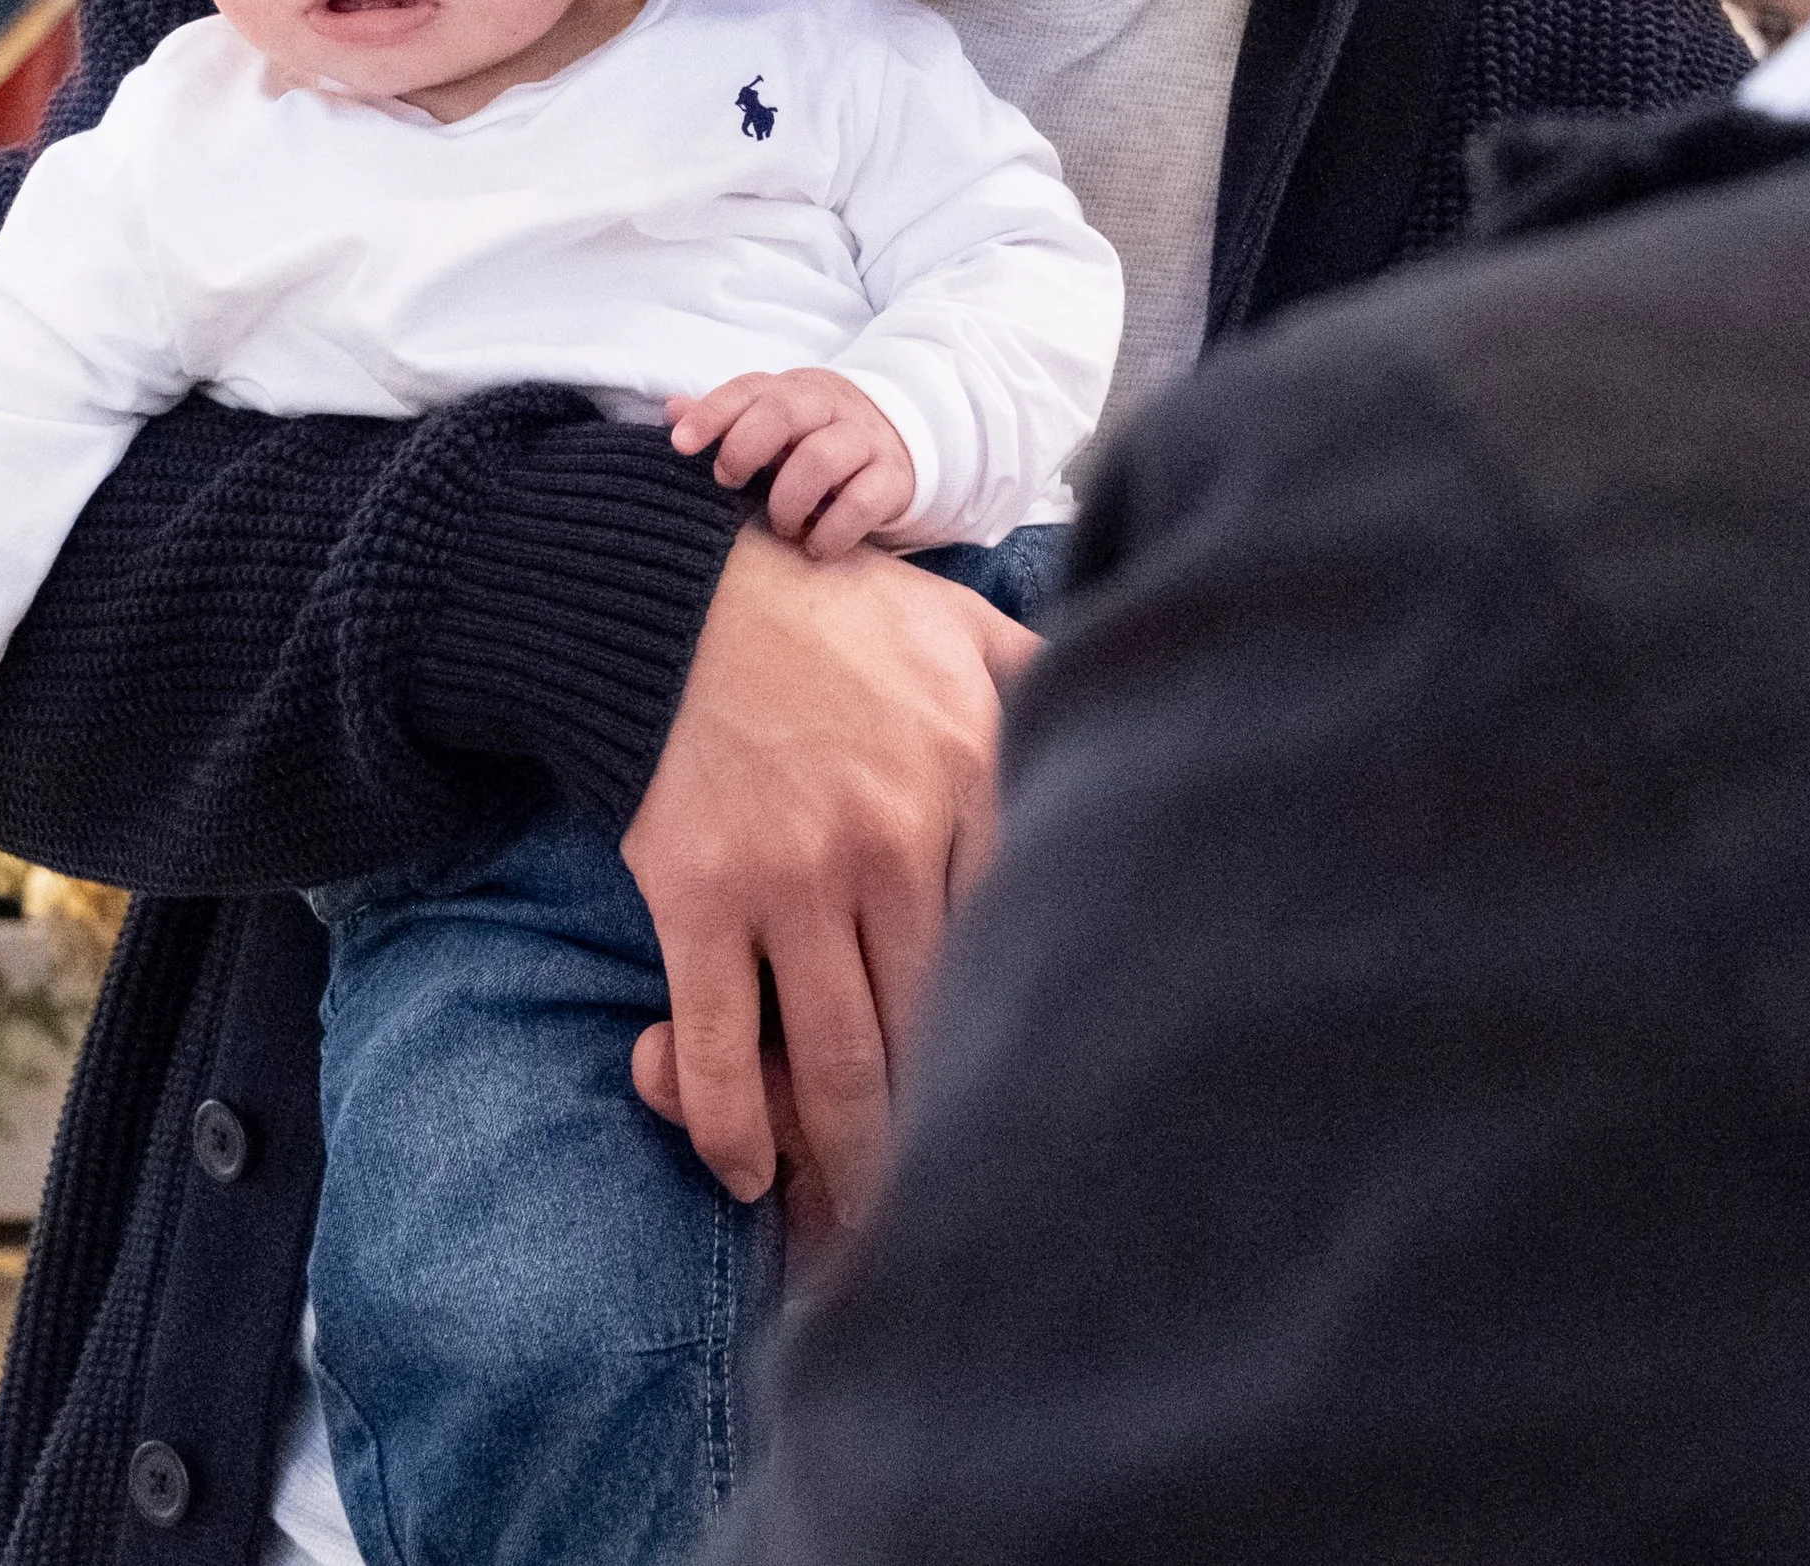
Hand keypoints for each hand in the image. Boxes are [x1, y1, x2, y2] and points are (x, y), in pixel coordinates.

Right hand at [619, 525, 1030, 1219]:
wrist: (670, 581)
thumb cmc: (825, 602)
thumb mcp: (958, 620)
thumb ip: (1046, 677)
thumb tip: (1140, 709)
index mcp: (972, 774)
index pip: (1022, 945)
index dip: (1030, 1041)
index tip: (1039, 1107)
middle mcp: (892, 839)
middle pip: (935, 1031)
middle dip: (944, 1137)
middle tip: (955, 1209)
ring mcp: (790, 875)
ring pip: (834, 1063)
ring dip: (845, 1164)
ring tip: (860, 1228)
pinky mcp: (696, 893)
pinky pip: (717, 1044)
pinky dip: (731, 1126)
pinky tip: (744, 1170)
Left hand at [667, 368, 916, 553]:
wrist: (903, 439)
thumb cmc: (816, 436)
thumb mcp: (773, 421)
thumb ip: (725, 419)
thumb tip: (671, 411)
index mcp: (792, 389)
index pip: (748, 389)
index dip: (712, 414)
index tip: (680, 446)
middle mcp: (829, 406)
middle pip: (785, 410)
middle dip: (746, 448)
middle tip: (728, 482)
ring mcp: (865, 439)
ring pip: (822, 458)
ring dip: (789, 500)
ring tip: (780, 525)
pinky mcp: (893, 478)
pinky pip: (862, 502)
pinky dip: (831, 531)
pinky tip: (814, 546)